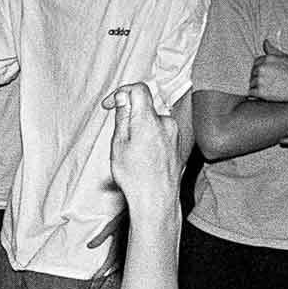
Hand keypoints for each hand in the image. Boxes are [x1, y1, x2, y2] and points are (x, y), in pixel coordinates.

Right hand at [104, 82, 180, 212]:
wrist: (157, 199)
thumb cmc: (136, 176)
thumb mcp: (119, 144)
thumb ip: (122, 116)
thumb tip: (123, 96)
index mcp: (149, 120)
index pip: (138, 89)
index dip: (121, 92)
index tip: (109, 104)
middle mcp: (166, 122)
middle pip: (145, 107)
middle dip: (130, 117)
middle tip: (119, 138)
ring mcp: (175, 133)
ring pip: (152, 122)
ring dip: (140, 129)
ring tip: (132, 153)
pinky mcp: (178, 144)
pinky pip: (161, 133)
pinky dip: (150, 138)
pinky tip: (144, 158)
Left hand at [248, 39, 287, 106]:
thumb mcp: (285, 57)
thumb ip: (272, 50)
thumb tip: (265, 41)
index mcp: (267, 59)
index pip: (256, 62)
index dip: (262, 68)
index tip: (270, 73)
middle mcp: (262, 68)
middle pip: (252, 73)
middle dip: (259, 77)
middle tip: (272, 81)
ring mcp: (260, 80)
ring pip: (251, 83)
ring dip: (257, 86)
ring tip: (271, 87)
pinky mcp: (260, 91)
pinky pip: (251, 93)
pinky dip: (256, 95)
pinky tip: (267, 93)